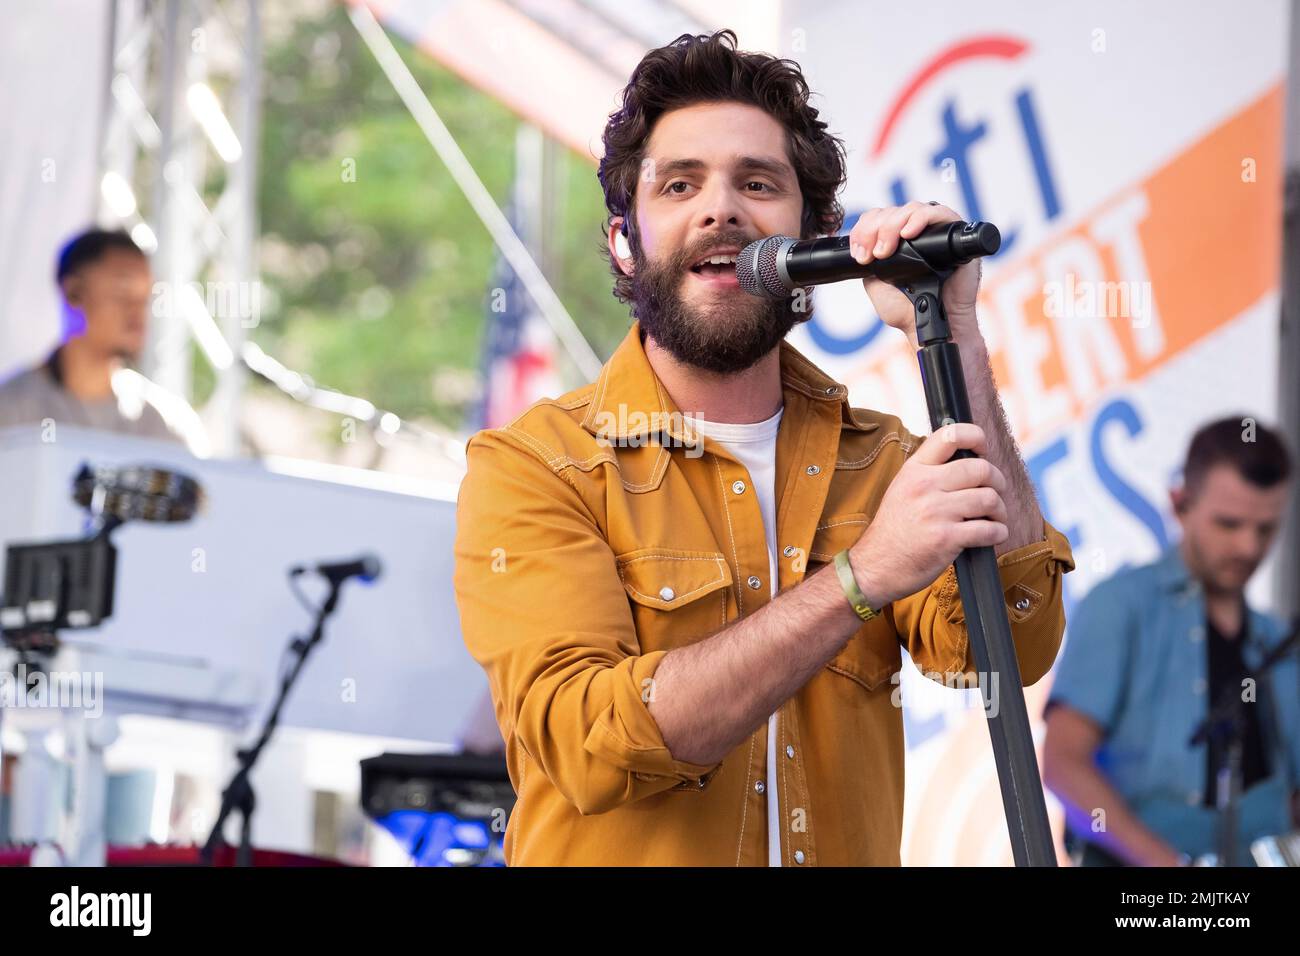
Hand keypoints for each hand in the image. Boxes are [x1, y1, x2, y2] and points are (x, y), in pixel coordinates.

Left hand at [848, 201, 982, 347]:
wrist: (930, 325)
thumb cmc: (908, 309)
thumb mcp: (876, 285)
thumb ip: (868, 264)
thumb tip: (862, 246)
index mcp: (896, 242)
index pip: (876, 219)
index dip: (863, 231)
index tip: (859, 255)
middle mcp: (915, 232)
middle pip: (890, 212)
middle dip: (873, 230)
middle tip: (871, 255)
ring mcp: (934, 230)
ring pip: (910, 209)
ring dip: (891, 226)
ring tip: (886, 250)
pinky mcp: (953, 232)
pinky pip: (937, 212)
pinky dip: (919, 219)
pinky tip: (908, 233)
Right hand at [848, 423, 1007, 606]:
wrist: (874, 566)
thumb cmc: (894, 530)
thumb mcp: (902, 489)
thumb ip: (929, 473)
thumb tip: (968, 461)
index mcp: (914, 470)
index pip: (950, 435)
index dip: (976, 437)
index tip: (983, 451)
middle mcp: (924, 486)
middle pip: (980, 468)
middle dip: (997, 481)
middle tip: (996, 492)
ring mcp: (935, 512)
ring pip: (989, 499)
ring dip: (1000, 510)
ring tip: (995, 518)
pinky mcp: (946, 538)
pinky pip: (988, 529)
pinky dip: (998, 533)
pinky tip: (993, 535)